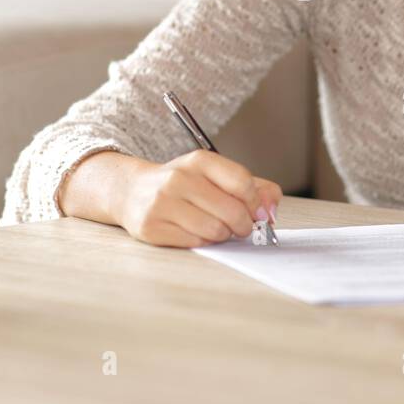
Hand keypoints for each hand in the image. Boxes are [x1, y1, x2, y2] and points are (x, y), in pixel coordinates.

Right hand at [118, 148, 281, 247]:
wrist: (131, 191)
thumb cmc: (183, 186)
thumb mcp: (215, 176)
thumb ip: (253, 187)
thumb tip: (271, 209)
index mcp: (199, 161)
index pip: (242, 182)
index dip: (257, 203)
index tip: (260, 214)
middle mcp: (179, 178)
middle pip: (232, 210)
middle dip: (244, 225)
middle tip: (241, 228)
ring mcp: (162, 203)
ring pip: (215, 230)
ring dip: (223, 235)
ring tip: (216, 228)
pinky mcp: (151, 227)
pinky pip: (194, 242)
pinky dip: (202, 242)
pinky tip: (196, 232)